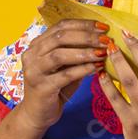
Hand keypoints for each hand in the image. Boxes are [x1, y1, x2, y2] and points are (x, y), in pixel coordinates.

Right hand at [18, 15, 108, 132]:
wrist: (37, 114)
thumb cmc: (54, 87)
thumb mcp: (65, 66)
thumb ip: (77, 52)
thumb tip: (102, 40)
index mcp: (37, 44)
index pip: (60, 26)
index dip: (83, 24)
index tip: (103, 27)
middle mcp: (32, 54)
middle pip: (60, 37)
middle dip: (86, 36)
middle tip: (106, 39)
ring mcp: (34, 71)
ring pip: (60, 54)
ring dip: (85, 52)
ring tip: (103, 53)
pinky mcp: (41, 87)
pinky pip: (65, 75)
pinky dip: (83, 70)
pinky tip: (97, 68)